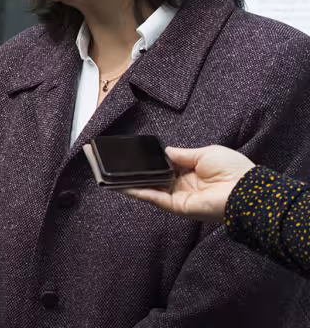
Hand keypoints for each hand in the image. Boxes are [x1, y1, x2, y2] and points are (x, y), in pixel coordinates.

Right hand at [122, 145, 255, 221]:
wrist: (246, 190)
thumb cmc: (231, 169)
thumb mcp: (205, 153)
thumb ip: (181, 154)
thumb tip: (163, 151)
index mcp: (192, 171)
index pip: (166, 166)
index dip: (151, 162)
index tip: (135, 155)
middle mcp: (183, 185)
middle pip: (155, 179)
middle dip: (137, 172)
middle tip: (117, 165)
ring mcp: (180, 197)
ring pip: (151, 189)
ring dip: (131, 183)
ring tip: (111, 175)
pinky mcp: (178, 206)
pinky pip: (155, 199)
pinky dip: (138, 192)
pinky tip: (122, 186)